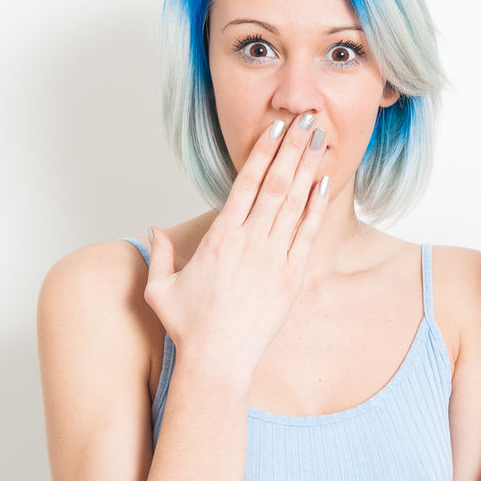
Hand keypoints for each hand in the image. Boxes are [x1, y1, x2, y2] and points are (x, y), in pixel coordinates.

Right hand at [143, 114, 330, 379]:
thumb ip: (159, 254)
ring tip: (321, 139)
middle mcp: (250, 241)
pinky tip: (325, 181)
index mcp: (220, 237)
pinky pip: (308, 233)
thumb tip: (155, 229)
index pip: (246, 183)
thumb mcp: (161, 289)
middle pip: (277, 183)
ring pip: (295, 202)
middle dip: (293, 147)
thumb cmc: (188, 327)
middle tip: (307, 119)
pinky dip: (317, 205)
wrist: (218, 362)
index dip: (262, 152)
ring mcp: (274, 258)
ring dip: (309, 167)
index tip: (275, 128)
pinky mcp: (291, 277)